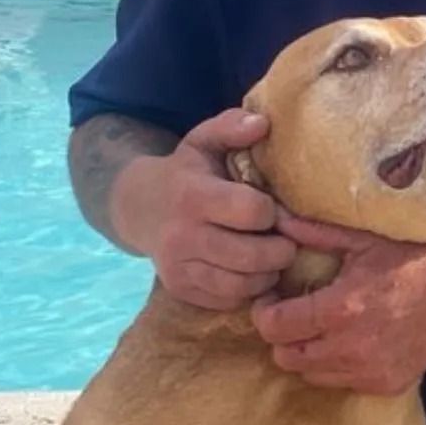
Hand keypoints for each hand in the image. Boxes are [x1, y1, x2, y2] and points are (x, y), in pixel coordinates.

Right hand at [114, 109, 295, 309]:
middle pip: (252, 256)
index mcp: (193, 196)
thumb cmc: (185, 172)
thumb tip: (263, 123)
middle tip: (286, 241)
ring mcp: (179, 268)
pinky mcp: (181, 290)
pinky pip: (229, 301)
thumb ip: (231, 127)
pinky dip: (248, 290)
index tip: (273, 208)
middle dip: (280, 250)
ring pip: (243, 285)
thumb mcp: (202, 141)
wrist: (139, 208)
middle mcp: (183, 236)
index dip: (272, 212)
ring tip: (271, 257)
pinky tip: (250, 271)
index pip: (251, 212)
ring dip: (268, 273)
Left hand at [252, 214, 425, 393]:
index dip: (264, 313)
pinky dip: (336, 366)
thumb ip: (316, 234)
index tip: (270, 299)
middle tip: (292, 314)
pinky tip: (349, 341)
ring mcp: (369, 372)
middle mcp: (351, 348)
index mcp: (341, 309)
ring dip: (306, 353)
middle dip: (282, 335)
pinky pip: (341, 382)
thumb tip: (276, 220)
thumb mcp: (364, 242)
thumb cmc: (413, 260)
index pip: (274, 327)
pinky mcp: (385, 386)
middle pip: (285, 357)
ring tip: (320, 328)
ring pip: (309, 374)